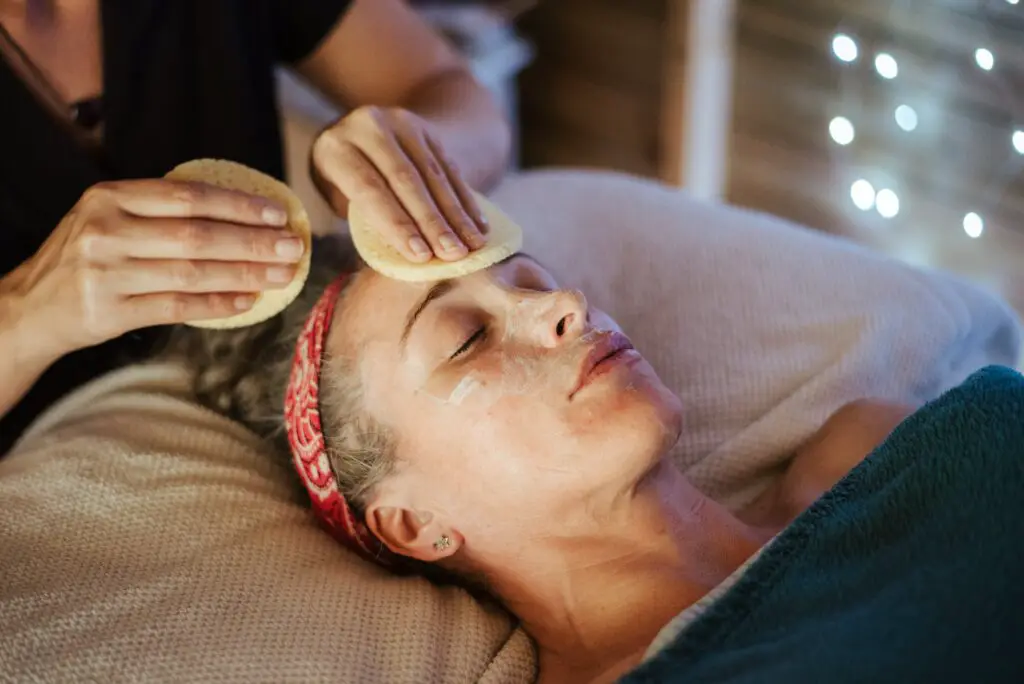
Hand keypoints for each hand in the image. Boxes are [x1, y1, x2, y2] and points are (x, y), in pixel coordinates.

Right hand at [3, 179, 305, 358]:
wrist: (29, 306)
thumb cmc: (87, 256)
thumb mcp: (109, 217)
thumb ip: (159, 210)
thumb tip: (242, 211)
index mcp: (109, 197)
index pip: (187, 197)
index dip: (238, 205)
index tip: (279, 214)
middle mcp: (105, 231)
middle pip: (196, 236)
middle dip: (253, 242)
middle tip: (294, 247)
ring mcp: (105, 274)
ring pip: (192, 273)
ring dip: (245, 274)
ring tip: (283, 276)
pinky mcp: (110, 313)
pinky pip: (178, 308)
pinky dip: (218, 304)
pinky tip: (249, 301)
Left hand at [311, 105, 487, 262]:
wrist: (359, 132)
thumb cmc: (344, 180)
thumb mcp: (339, 196)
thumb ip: (366, 219)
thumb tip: (407, 256)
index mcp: (336, 149)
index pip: (369, 189)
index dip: (397, 224)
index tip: (421, 255)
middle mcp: (368, 128)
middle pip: (406, 181)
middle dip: (433, 222)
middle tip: (453, 253)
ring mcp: (400, 123)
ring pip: (433, 174)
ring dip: (456, 214)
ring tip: (472, 245)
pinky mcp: (426, 128)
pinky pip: (450, 168)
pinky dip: (466, 200)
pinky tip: (478, 225)